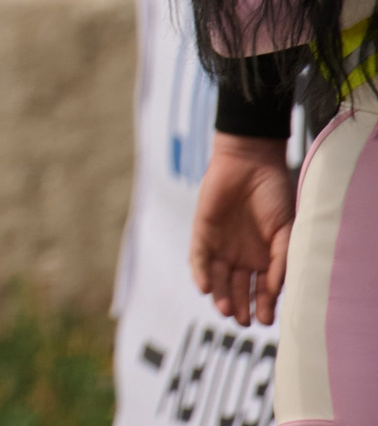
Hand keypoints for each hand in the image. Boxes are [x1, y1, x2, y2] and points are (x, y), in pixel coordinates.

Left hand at [189, 132, 293, 325]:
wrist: (250, 163)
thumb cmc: (274, 195)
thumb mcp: (286, 231)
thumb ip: (281, 260)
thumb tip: (275, 290)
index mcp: (265, 259)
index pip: (262, 290)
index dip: (263, 306)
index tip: (266, 320)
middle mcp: (242, 256)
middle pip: (237, 289)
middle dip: (241, 306)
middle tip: (245, 321)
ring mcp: (221, 245)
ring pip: (217, 278)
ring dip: (220, 296)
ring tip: (227, 311)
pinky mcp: (203, 232)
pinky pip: (199, 257)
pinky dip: (201, 273)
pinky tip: (205, 288)